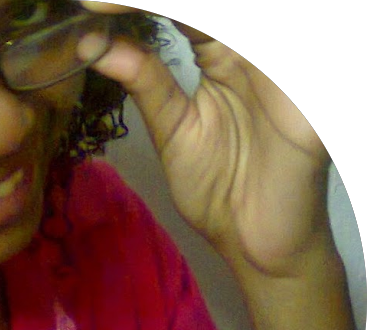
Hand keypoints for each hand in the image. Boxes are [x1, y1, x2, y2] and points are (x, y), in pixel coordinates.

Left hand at [79, 3, 333, 277]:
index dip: (137, 5)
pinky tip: (208, 51)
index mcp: (223, 55)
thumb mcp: (173, 131)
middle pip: (206, 8)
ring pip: (241, 29)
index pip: (182, 11)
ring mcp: (279, 75)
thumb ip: (146, 85)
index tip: (91, 7)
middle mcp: (252, 55)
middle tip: (100, 5)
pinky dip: (244, 59)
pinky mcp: (303, 101)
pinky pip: (275, 69)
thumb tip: (94, 45)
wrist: (255, 242)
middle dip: (148, 3)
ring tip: (124, 12)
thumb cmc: (219, 187)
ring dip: (189, 17)